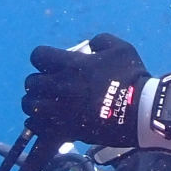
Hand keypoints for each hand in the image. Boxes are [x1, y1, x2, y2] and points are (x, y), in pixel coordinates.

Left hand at [23, 34, 147, 145]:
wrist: (140, 112)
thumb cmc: (131, 78)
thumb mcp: (120, 48)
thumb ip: (100, 41)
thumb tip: (89, 46)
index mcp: (71, 64)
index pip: (38, 56)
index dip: (43, 58)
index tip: (52, 63)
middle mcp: (60, 86)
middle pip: (31, 82)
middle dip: (38, 81)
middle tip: (50, 85)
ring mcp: (61, 109)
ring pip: (30, 104)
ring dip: (35, 102)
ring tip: (46, 104)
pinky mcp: (65, 129)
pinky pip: (38, 126)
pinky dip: (38, 123)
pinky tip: (46, 121)